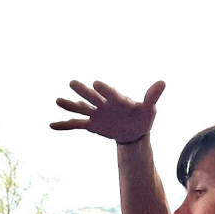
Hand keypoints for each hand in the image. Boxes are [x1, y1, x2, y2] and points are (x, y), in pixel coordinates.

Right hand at [50, 80, 164, 143]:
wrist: (134, 130)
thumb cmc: (142, 117)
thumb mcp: (148, 109)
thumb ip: (151, 97)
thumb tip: (163, 82)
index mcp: (117, 99)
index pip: (110, 93)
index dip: (104, 89)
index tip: (96, 83)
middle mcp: (104, 104)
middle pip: (92, 97)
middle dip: (83, 91)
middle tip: (72, 83)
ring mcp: (96, 113)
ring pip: (81, 108)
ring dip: (70, 105)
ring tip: (57, 100)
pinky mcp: (91, 124)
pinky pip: (76, 125)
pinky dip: (64, 125)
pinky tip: (51, 125)